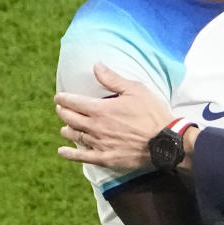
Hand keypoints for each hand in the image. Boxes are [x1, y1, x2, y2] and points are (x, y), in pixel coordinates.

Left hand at [55, 63, 174, 169]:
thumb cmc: (152, 114)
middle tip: (61, 109)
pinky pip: (82, 157)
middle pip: (71, 119)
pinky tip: (62, 151)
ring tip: (64, 127)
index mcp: (101, 109)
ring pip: (75, 136)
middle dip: (63, 112)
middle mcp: (96, 127)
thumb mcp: (135, 90)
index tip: (58, 97)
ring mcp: (99, 144)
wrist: (165, 142)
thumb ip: (112, 79)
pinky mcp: (105, 159)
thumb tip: (96, 65)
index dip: (64, 99)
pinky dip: (70, 154)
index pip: (74, 102)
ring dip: (67, 130)